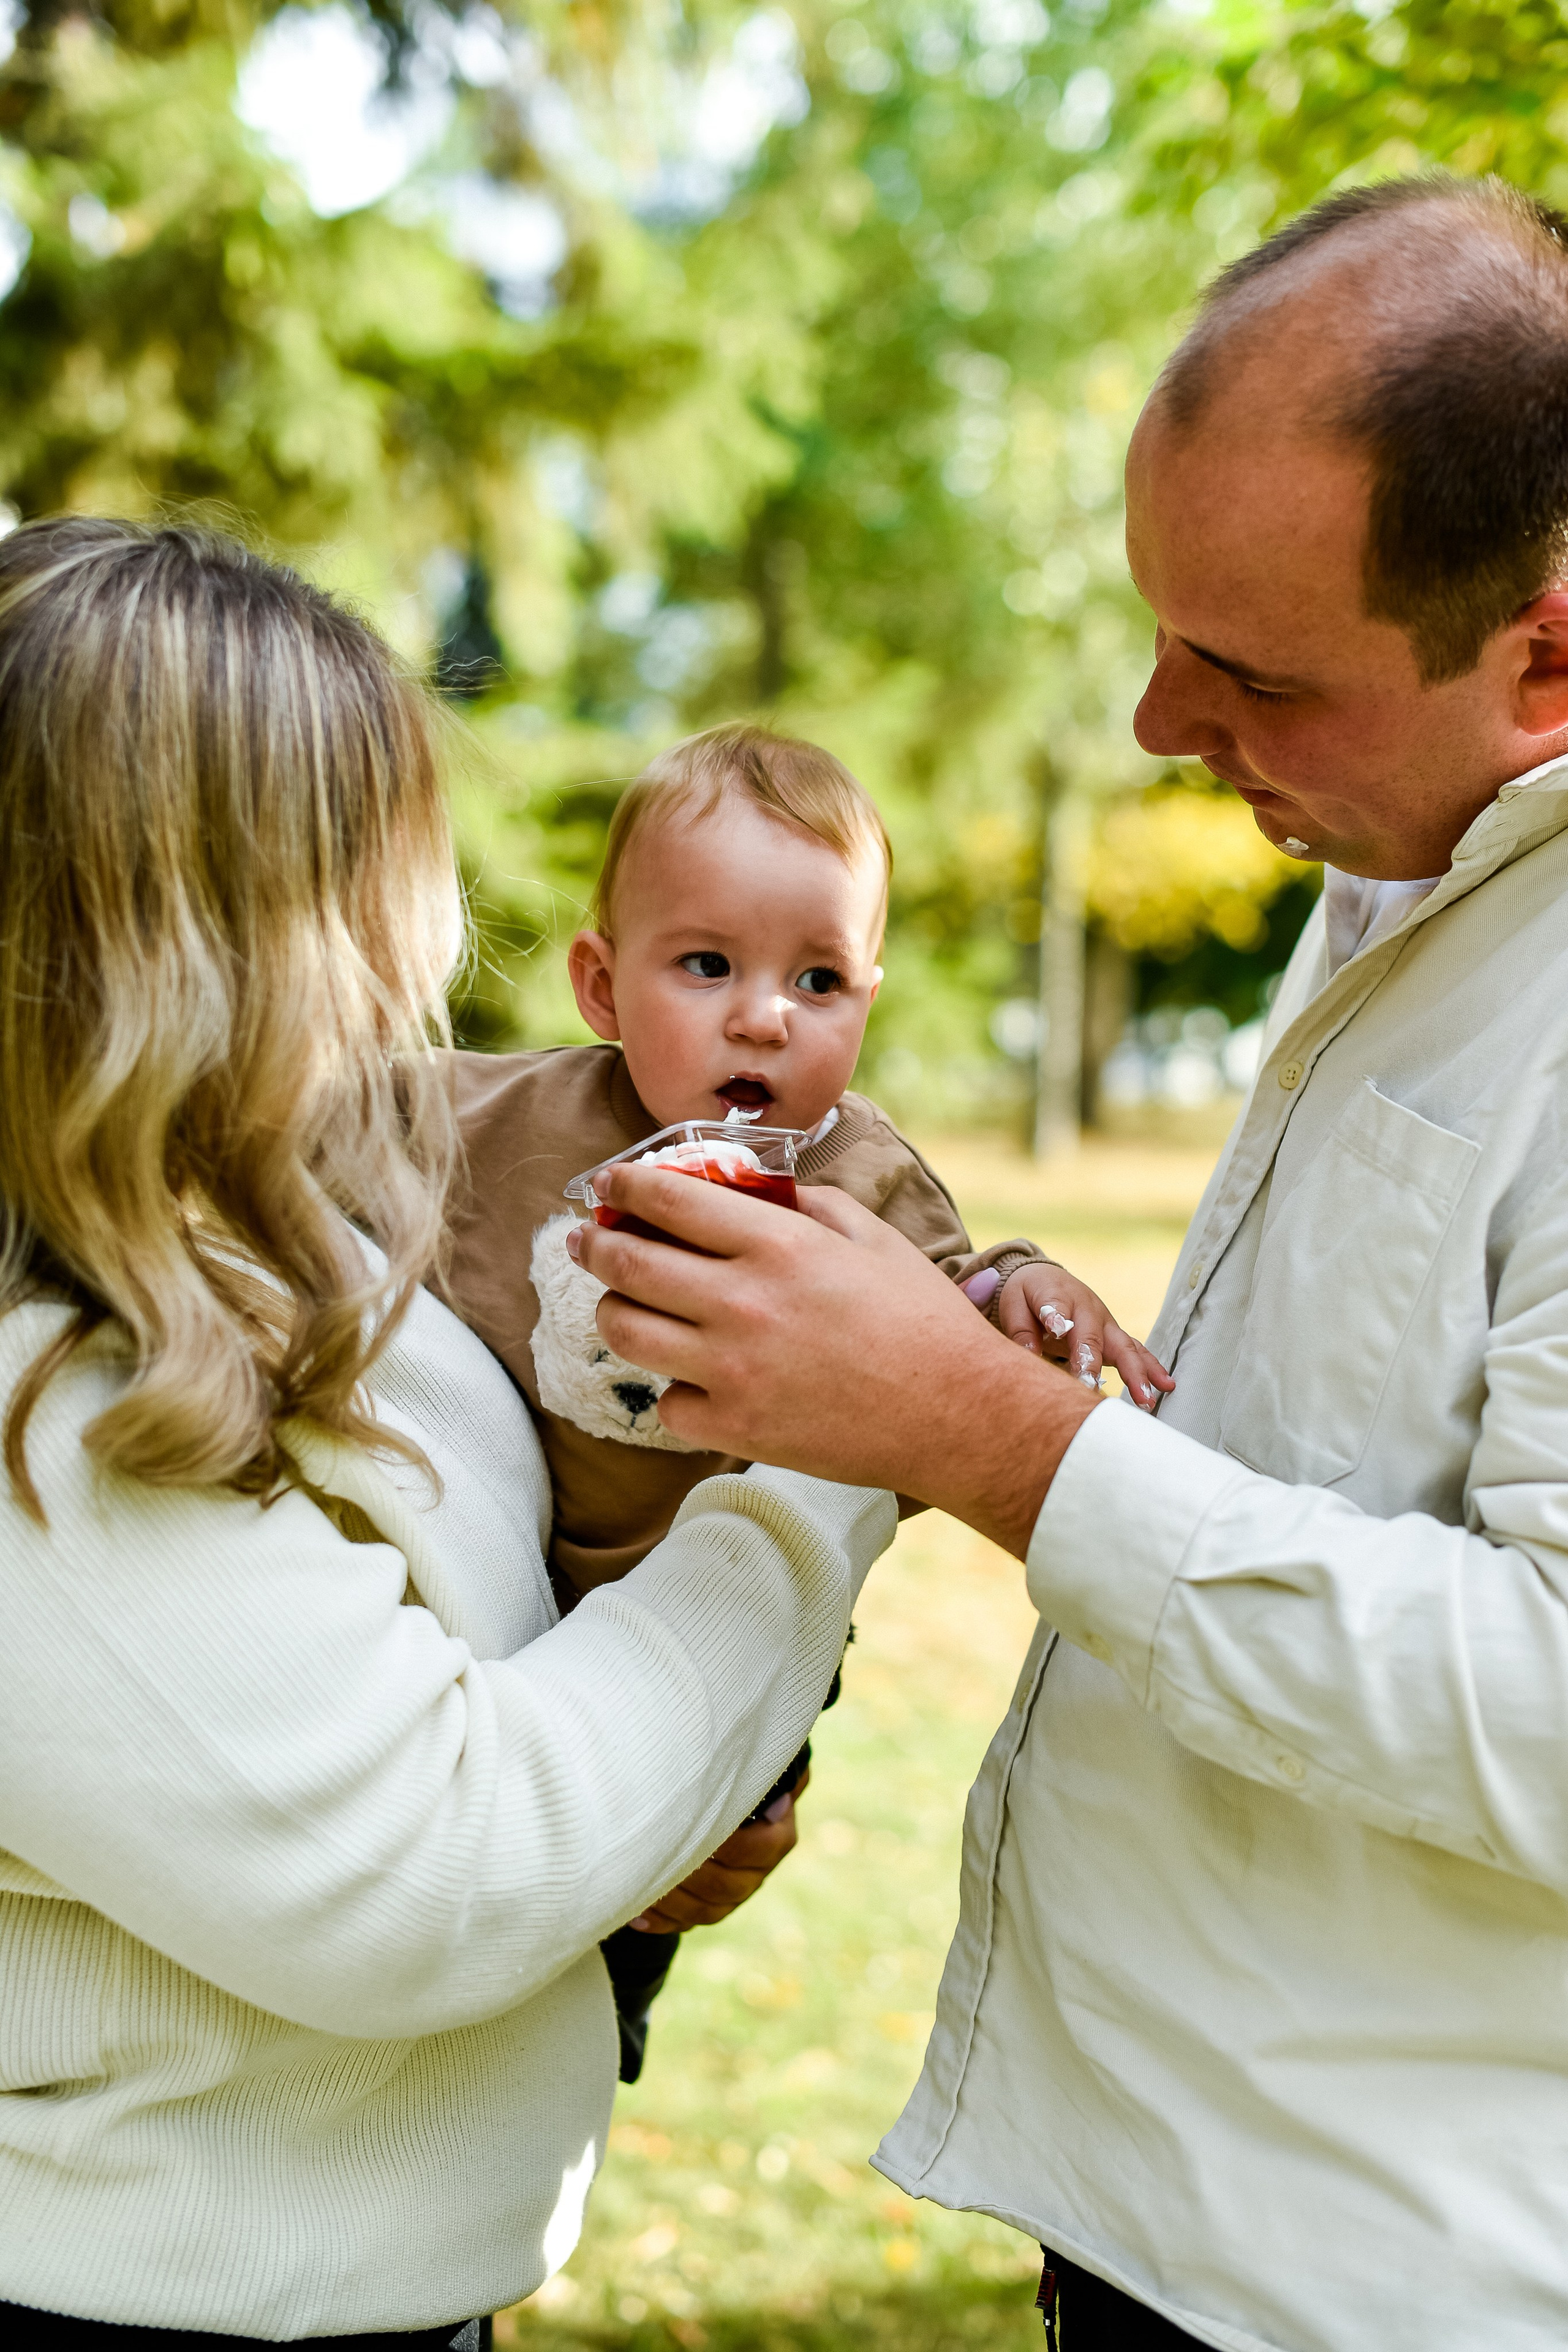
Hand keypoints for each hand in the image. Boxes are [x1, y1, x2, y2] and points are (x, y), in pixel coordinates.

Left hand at [568, 1165, 1098, 1556]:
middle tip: (586, 1241)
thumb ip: (805, 1204)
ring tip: (627, 1305)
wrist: (956, 1414)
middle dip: (593, 1246)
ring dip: (616, 1312)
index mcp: (778, 1244)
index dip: (623, 1187)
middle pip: (626, 1265)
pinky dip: (673, 1388)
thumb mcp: (871, 1235)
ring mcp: (730, 1369)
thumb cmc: (921, 1320)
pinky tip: (695, 1377)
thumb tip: (751, 1190)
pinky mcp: (732, 1428)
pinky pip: (666, 1403)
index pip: (667, 1201)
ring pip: (625, 1332)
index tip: (606, 1186)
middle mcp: (742, 1302)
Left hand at [629, 1769, 808, 1932]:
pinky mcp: (709, 1908)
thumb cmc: (735, 1769)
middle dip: (687, 1874)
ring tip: (638, 1884)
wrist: (723, 1793)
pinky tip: (636, 1913)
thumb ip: (758, 1766)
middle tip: (651, 1856)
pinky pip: (687, 1923)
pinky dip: (661, 1921)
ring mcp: (734, 1894)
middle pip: (726, 1887)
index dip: (725, 1843)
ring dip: (670, 1901)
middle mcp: (758, 1871)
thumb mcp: (752, 1761)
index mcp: (777, 1835)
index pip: (756, 1849)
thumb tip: (767, 1785)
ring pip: (705, 1910)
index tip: (691, 1826)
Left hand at [995, 1263, 1175, 1411]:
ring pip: (1124, 1346)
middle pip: (1093, 1337)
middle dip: (1094, 1364)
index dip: (1056, 1318)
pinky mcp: (1115, 1335)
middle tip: (1092, 1390)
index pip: (1056, 1308)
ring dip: (1136, 1372)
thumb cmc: (1028, 1294)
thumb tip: (1029, 1353)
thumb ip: (1021, 1329)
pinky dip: (1152, 1367)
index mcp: (1057, 1295)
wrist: (1048, 1277)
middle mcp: (1087, 1310)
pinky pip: (1136, 1350)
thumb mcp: (1014, 1303)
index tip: (1056, 1330)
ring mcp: (1105, 1323)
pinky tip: (1166, 1386)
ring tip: (1146, 1399)